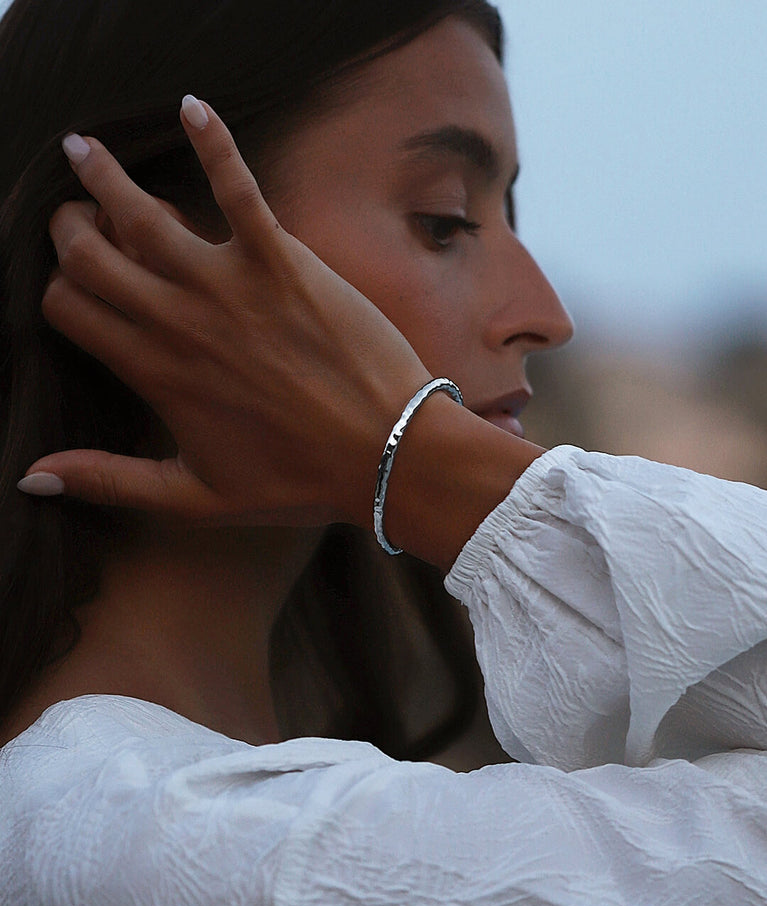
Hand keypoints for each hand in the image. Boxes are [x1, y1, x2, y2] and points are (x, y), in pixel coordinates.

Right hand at [24, 98, 430, 528]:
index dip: (57, 289)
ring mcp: (230, 287)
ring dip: (104, 175)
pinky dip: (213, 142)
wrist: (385, 455)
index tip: (70, 283)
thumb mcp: (194, 496)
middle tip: (75, 217)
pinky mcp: (283, 262)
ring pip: (141, 214)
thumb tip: (32, 477)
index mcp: (155, 372)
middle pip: (90, 254)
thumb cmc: (296, 481)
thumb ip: (111, 480)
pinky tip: (192, 106)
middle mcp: (179, 322)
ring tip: (84, 148)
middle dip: (69, 228)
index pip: (70, 308)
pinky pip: (238, 188)